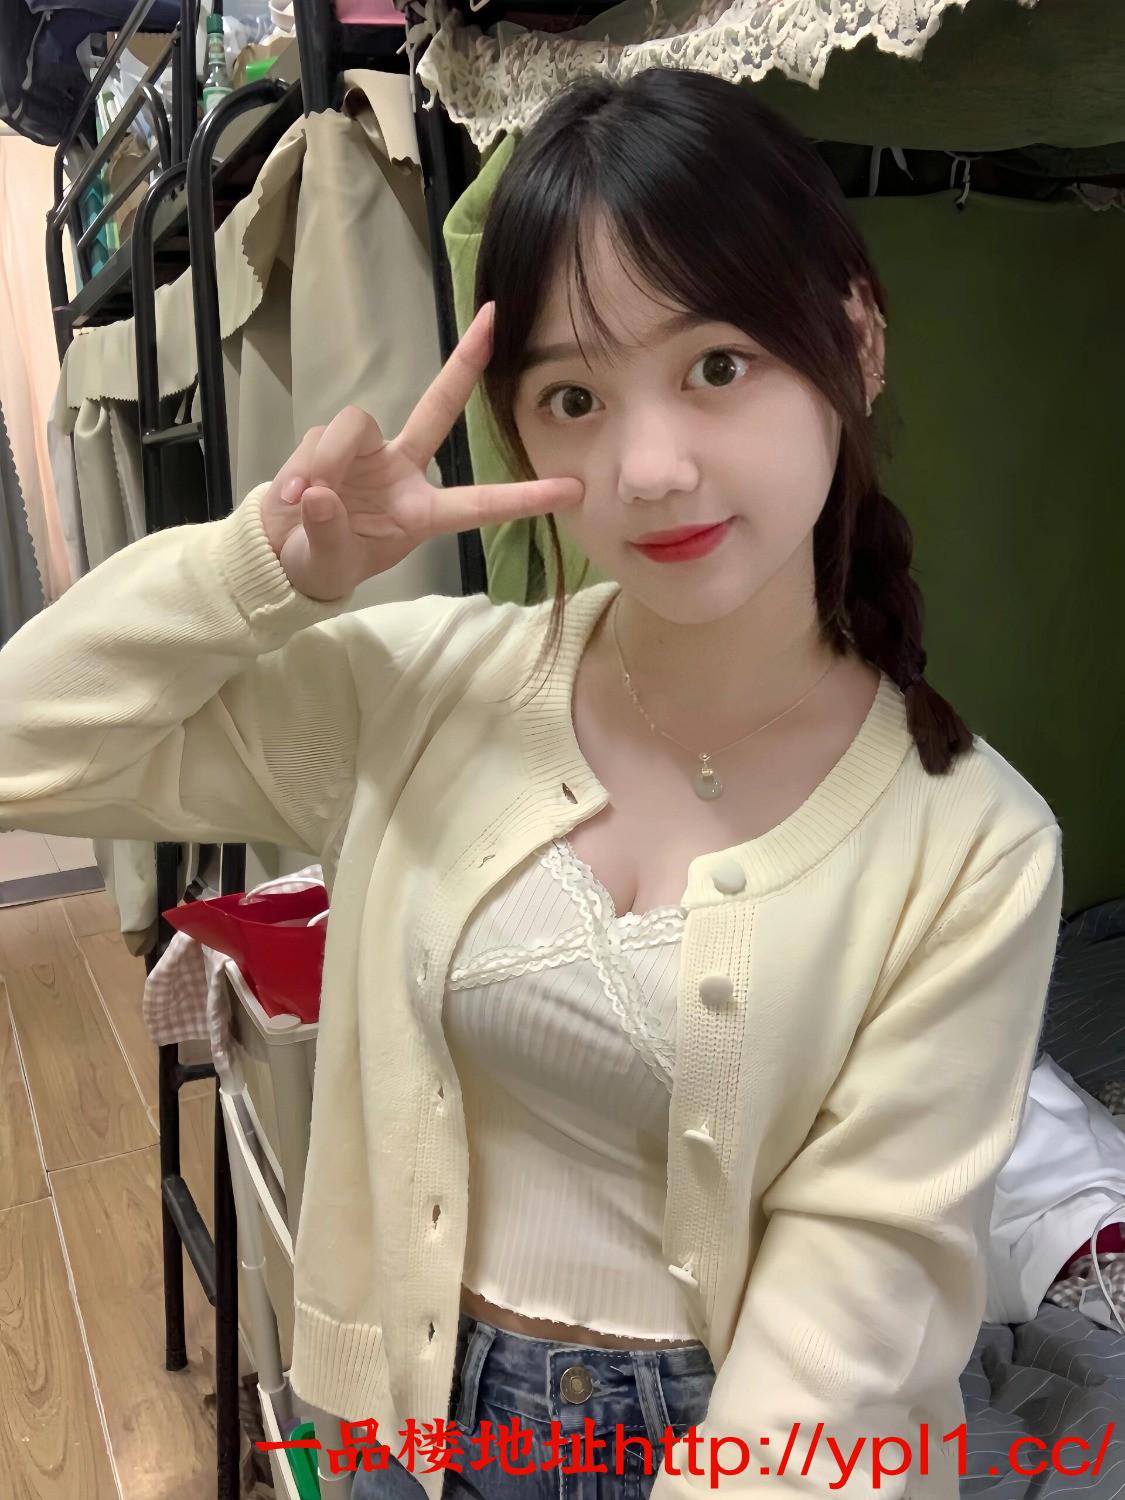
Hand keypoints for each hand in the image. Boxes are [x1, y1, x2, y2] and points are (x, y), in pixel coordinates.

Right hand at [260, 303, 583, 600]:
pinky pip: (320, 438)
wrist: (281, 552)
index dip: (523, 497)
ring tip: (305, 500)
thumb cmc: (320, 562)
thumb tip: (321, 494)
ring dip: (328, 460)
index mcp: (421, 513)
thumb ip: (326, 531)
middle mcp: (403, 471)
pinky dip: (302, 465)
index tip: (572, 488)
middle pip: (438, 407)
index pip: (479, 503)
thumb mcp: (327, 561)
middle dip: (464, 362)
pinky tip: (293, 494)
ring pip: (354, 427)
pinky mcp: (332, 440)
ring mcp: (369, 451)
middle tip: (494, 318)